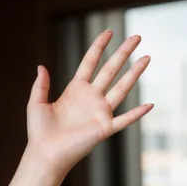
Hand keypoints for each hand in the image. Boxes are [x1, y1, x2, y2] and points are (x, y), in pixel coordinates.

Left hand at [25, 30, 152, 175]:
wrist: (45, 153)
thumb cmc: (39, 130)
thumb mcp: (37, 102)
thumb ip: (41, 84)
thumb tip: (41, 65)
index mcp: (75, 89)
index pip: (90, 62)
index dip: (99, 47)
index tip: (109, 32)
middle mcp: (91, 98)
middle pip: (110, 70)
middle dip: (123, 53)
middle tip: (136, 37)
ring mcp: (99, 112)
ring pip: (121, 88)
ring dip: (134, 73)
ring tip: (147, 58)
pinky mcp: (104, 128)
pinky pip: (124, 119)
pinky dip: (137, 113)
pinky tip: (150, 104)